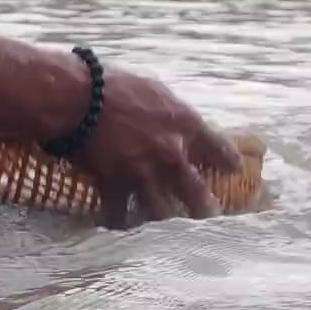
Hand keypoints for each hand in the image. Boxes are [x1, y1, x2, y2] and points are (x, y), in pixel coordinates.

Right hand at [66, 65, 239, 227]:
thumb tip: (178, 123)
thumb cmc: (114, 85)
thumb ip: (172, 112)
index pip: (221, 150)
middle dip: (204, 210)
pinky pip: (120, 215)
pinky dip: (119, 219)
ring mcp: (143, 174)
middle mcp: (171, 155)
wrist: (77, 97)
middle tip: (206, 216)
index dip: (229, 163)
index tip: (233, 171)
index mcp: (185, 125)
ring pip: (161, 213)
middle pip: (197, 196)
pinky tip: (118, 221)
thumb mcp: (155, 90)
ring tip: (161, 224)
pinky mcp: (114, 185)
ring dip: (161, 219)